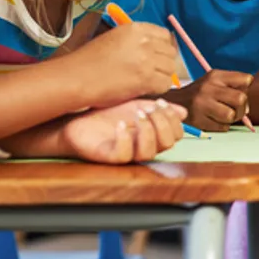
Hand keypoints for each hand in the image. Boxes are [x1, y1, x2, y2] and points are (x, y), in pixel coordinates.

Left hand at [61, 98, 187, 163]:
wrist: (76, 118)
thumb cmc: (105, 114)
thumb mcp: (135, 105)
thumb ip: (158, 109)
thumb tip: (182, 112)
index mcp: (151, 135)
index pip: (175, 135)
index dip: (173, 119)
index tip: (160, 102)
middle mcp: (142, 147)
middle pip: (167, 145)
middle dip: (163, 123)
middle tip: (149, 109)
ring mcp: (127, 153)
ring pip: (149, 153)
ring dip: (148, 131)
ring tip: (138, 114)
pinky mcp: (110, 156)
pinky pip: (125, 155)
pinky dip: (125, 139)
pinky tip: (120, 124)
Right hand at [72, 21, 179, 105]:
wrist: (77, 78)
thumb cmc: (89, 61)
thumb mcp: (114, 39)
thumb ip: (135, 40)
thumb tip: (154, 48)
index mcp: (135, 28)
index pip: (165, 35)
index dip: (162, 47)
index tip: (157, 56)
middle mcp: (144, 41)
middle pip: (170, 52)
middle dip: (164, 63)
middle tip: (152, 72)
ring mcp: (146, 59)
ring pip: (170, 68)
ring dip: (162, 76)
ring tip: (147, 81)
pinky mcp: (146, 78)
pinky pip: (165, 84)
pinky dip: (158, 89)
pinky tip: (145, 89)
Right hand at [167, 70, 252, 131]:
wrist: (175, 102)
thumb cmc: (201, 93)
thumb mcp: (214, 81)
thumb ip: (233, 86)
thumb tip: (247, 106)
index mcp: (215, 76)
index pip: (246, 79)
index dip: (246, 89)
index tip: (239, 92)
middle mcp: (208, 87)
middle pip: (241, 99)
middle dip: (242, 107)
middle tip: (236, 109)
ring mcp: (202, 104)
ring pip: (231, 115)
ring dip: (232, 118)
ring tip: (225, 116)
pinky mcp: (198, 120)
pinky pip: (222, 127)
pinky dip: (223, 126)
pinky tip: (215, 120)